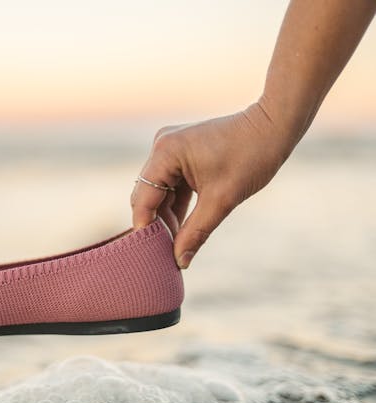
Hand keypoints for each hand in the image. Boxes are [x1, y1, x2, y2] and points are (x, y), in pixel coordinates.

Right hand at [130, 101, 293, 268]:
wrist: (273, 127)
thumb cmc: (251, 157)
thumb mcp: (222, 200)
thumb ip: (195, 232)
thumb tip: (179, 261)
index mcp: (165, 153)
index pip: (143, 198)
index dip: (147, 228)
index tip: (154, 254)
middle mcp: (161, 147)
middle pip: (147, 195)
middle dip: (156, 224)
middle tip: (166, 252)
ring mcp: (169, 148)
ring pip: (158, 192)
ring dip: (166, 216)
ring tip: (176, 243)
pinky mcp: (179, 152)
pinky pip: (169, 184)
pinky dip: (176, 204)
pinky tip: (182, 226)